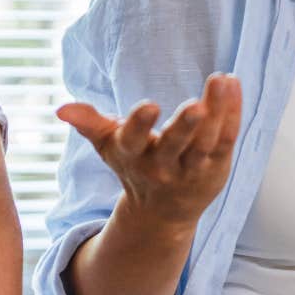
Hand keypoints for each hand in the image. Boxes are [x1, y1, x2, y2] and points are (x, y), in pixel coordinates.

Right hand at [57, 72, 242, 229]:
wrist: (162, 214)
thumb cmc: (134, 166)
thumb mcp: (109, 146)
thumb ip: (88, 124)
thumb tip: (61, 109)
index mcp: (133, 156)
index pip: (134, 141)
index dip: (140, 124)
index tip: (149, 106)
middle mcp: (163, 166)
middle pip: (175, 145)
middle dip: (184, 125)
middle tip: (195, 105)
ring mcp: (192, 169)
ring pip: (206, 141)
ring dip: (217, 111)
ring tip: (221, 81)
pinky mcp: (216, 167)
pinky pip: (226, 139)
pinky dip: (231, 113)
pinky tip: (233, 85)